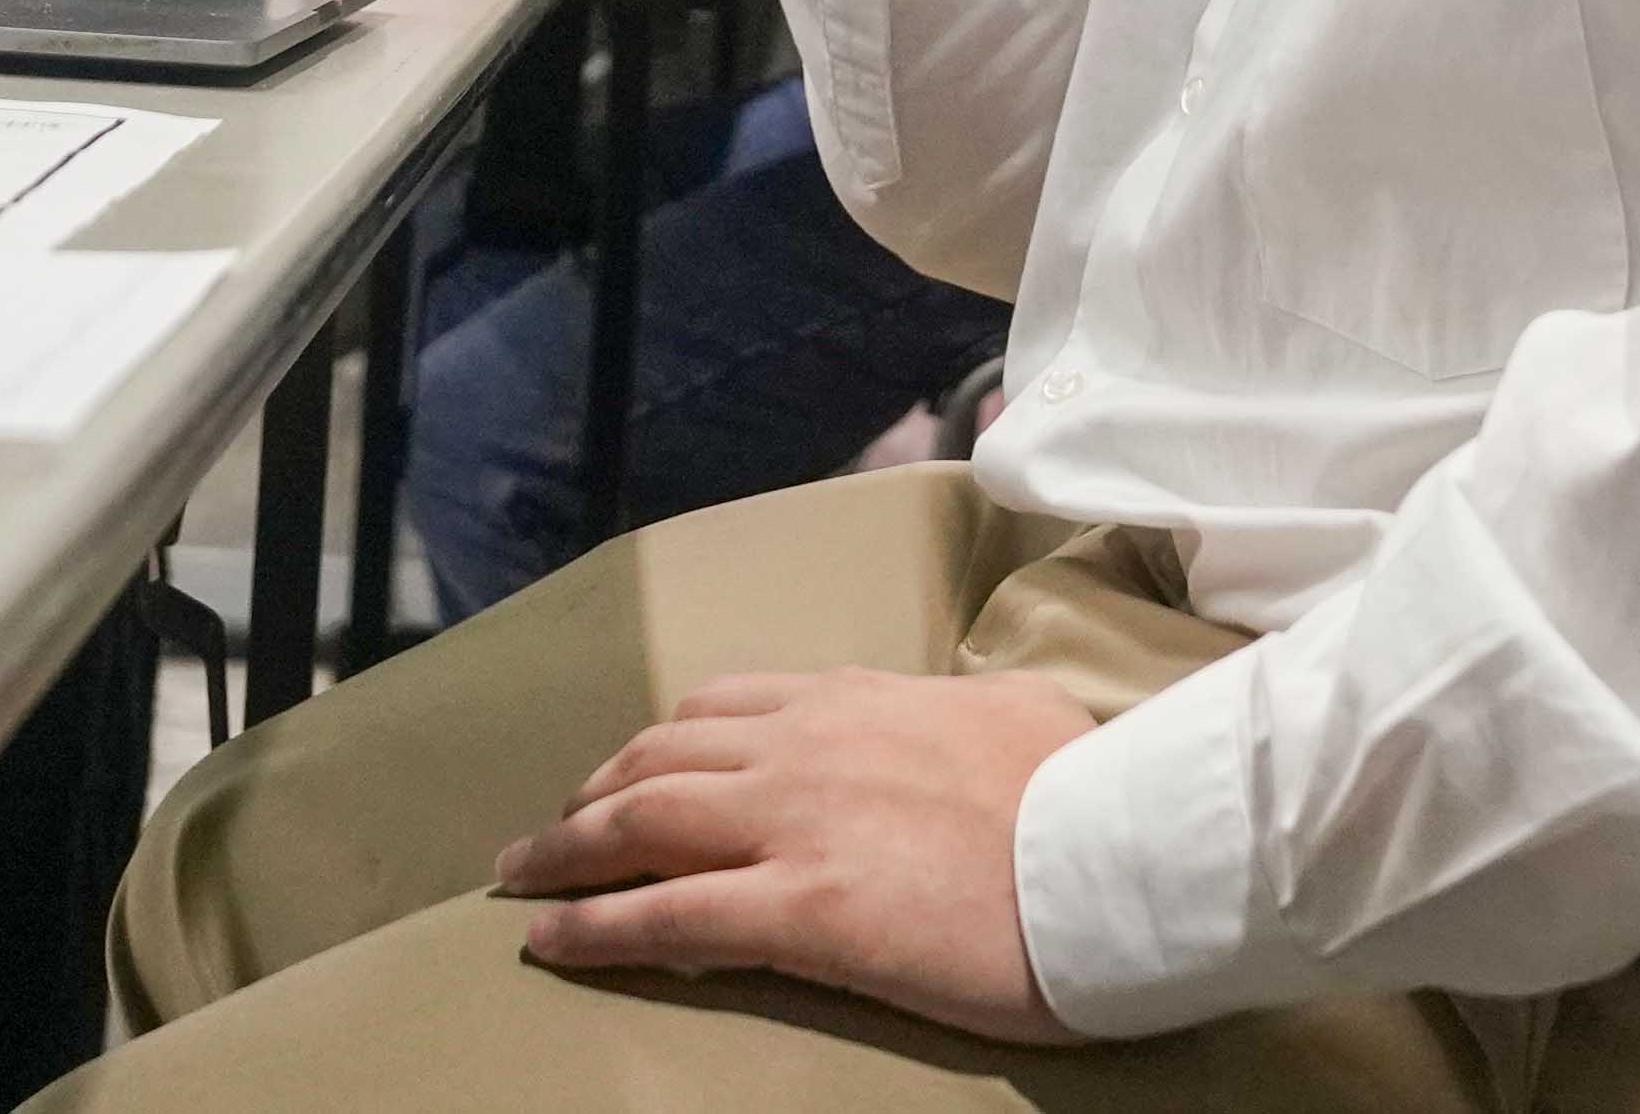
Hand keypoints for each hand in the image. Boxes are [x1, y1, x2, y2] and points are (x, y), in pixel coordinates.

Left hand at [489, 664, 1090, 1038]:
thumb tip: (972, 712)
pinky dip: (595, 926)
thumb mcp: (1018, 712)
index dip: (657, 743)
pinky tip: (552, 940)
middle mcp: (803, 746)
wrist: (1116, 854)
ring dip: (567, 850)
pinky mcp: (801, 908)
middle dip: (591, 794)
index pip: (721, 708)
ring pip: (640, 823)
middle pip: (659, 759)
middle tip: (550, 830)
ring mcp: (794, 823)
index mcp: (854, 698)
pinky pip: (666, 916)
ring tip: (523, 878)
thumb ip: (967, 707)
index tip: (624, 772)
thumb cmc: (1086, 793)